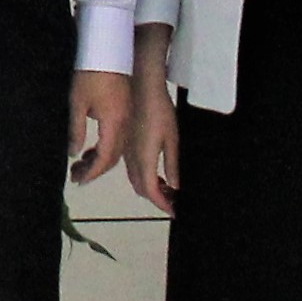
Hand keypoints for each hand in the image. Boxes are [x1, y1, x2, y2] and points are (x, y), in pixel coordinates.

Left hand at [66, 67, 130, 183]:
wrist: (109, 49)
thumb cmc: (90, 73)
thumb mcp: (77, 102)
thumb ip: (76, 130)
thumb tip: (74, 153)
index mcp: (115, 123)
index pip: (105, 158)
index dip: (92, 172)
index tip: (78, 180)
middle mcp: (125, 124)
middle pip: (113, 156)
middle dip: (95, 169)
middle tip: (75, 175)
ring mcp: (128, 117)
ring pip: (117, 147)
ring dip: (100, 159)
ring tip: (79, 164)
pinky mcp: (126, 110)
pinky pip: (119, 137)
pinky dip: (105, 147)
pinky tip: (91, 148)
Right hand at [124, 64, 179, 213]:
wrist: (143, 89)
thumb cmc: (160, 111)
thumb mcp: (172, 139)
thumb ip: (172, 165)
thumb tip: (174, 186)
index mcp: (144, 159)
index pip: (151, 191)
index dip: (163, 204)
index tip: (174, 211)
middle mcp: (132, 159)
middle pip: (141, 188)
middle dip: (156, 198)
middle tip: (173, 200)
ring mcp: (128, 151)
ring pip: (135, 179)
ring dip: (150, 188)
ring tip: (166, 188)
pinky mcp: (127, 144)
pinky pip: (133, 168)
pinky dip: (144, 177)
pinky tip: (155, 172)